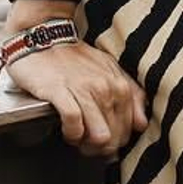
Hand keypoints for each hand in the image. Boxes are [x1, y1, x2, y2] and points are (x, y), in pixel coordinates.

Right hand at [2, 33, 149, 159]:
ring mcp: (84, 89)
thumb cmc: (73, 57)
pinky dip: (71, 133)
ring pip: (98, 135)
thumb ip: (130, 95)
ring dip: (86, 143)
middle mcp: (106, 88)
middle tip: (86, 144)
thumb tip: (140, 124)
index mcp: (120, 85)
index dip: (116, 141)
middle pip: (114, 137)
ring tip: (77, 138)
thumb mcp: (109, 70)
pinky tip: (67, 131)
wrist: (42, 36)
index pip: (129, 129)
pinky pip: (74, 123)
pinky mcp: (60, 91)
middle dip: (100, 148)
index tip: (103, 141)